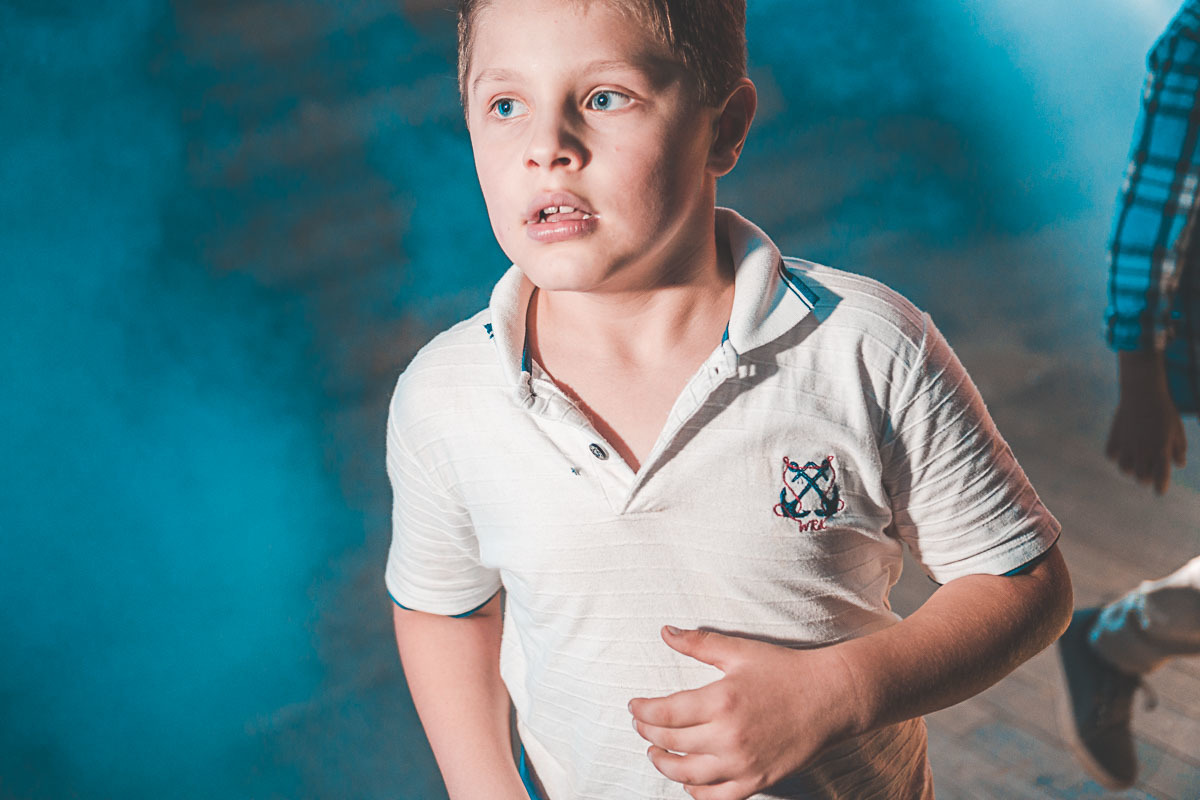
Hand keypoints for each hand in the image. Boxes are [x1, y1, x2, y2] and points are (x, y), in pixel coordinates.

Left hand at [628, 626, 858, 799]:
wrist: (830, 697)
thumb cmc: (785, 670)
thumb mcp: (739, 650)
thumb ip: (698, 643)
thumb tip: (665, 632)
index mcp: (721, 700)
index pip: (665, 714)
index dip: (642, 712)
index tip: (634, 707)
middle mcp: (729, 736)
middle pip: (671, 744)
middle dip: (648, 735)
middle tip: (641, 726)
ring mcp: (744, 763)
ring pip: (688, 775)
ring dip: (665, 765)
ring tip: (656, 754)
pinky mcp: (758, 780)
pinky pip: (717, 797)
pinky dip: (696, 794)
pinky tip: (687, 782)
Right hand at [1106, 351, 1186, 493]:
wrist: (1143, 392)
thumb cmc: (1164, 411)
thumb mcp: (1178, 430)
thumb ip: (1179, 449)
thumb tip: (1178, 465)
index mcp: (1162, 450)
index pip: (1161, 478)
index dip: (1161, 487)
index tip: (1160, 491)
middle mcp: (1144, 450)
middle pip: (1142, 478)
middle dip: (1146, 478)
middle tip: (1148, 471)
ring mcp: (1127, 444)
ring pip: (1125, 469)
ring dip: (1131, 468)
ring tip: (1135, 460)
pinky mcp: (1115, 437)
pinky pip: (1111, 455)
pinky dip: (1116, 456)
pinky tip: (1122, 450)